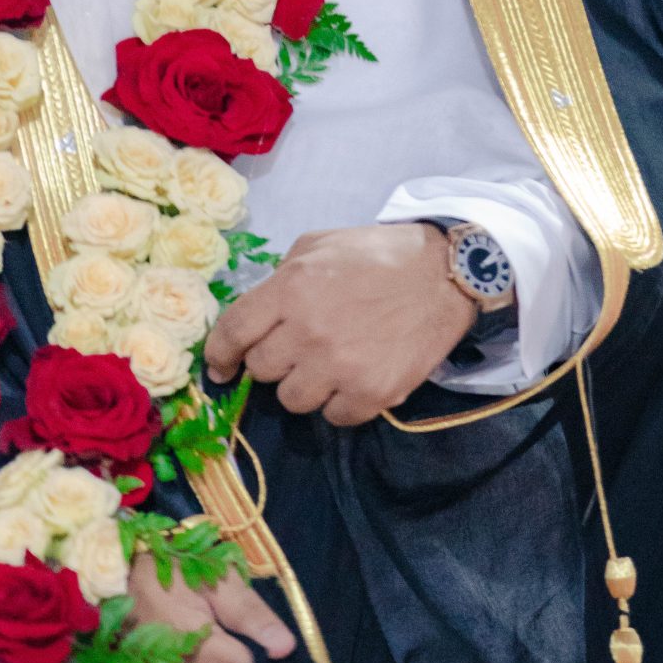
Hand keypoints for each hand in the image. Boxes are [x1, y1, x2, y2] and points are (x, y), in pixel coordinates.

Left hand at [205, 223, 475, 426]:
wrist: (443, 274)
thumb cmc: (376, 254)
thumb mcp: (317, 246)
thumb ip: (280, 279)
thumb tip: (255, 316)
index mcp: (290, 289)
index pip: (233, 333)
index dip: (219, 355)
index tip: (222, 367)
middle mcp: (309, 332)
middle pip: (261, 370)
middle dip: (273, 360)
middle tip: (298, 347)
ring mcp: (340, 367)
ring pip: (292, 400)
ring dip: (304, 385)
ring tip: (328, 364)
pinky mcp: (372, 393)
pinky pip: (334, 416)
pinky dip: (340, 402)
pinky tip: (355, 378)